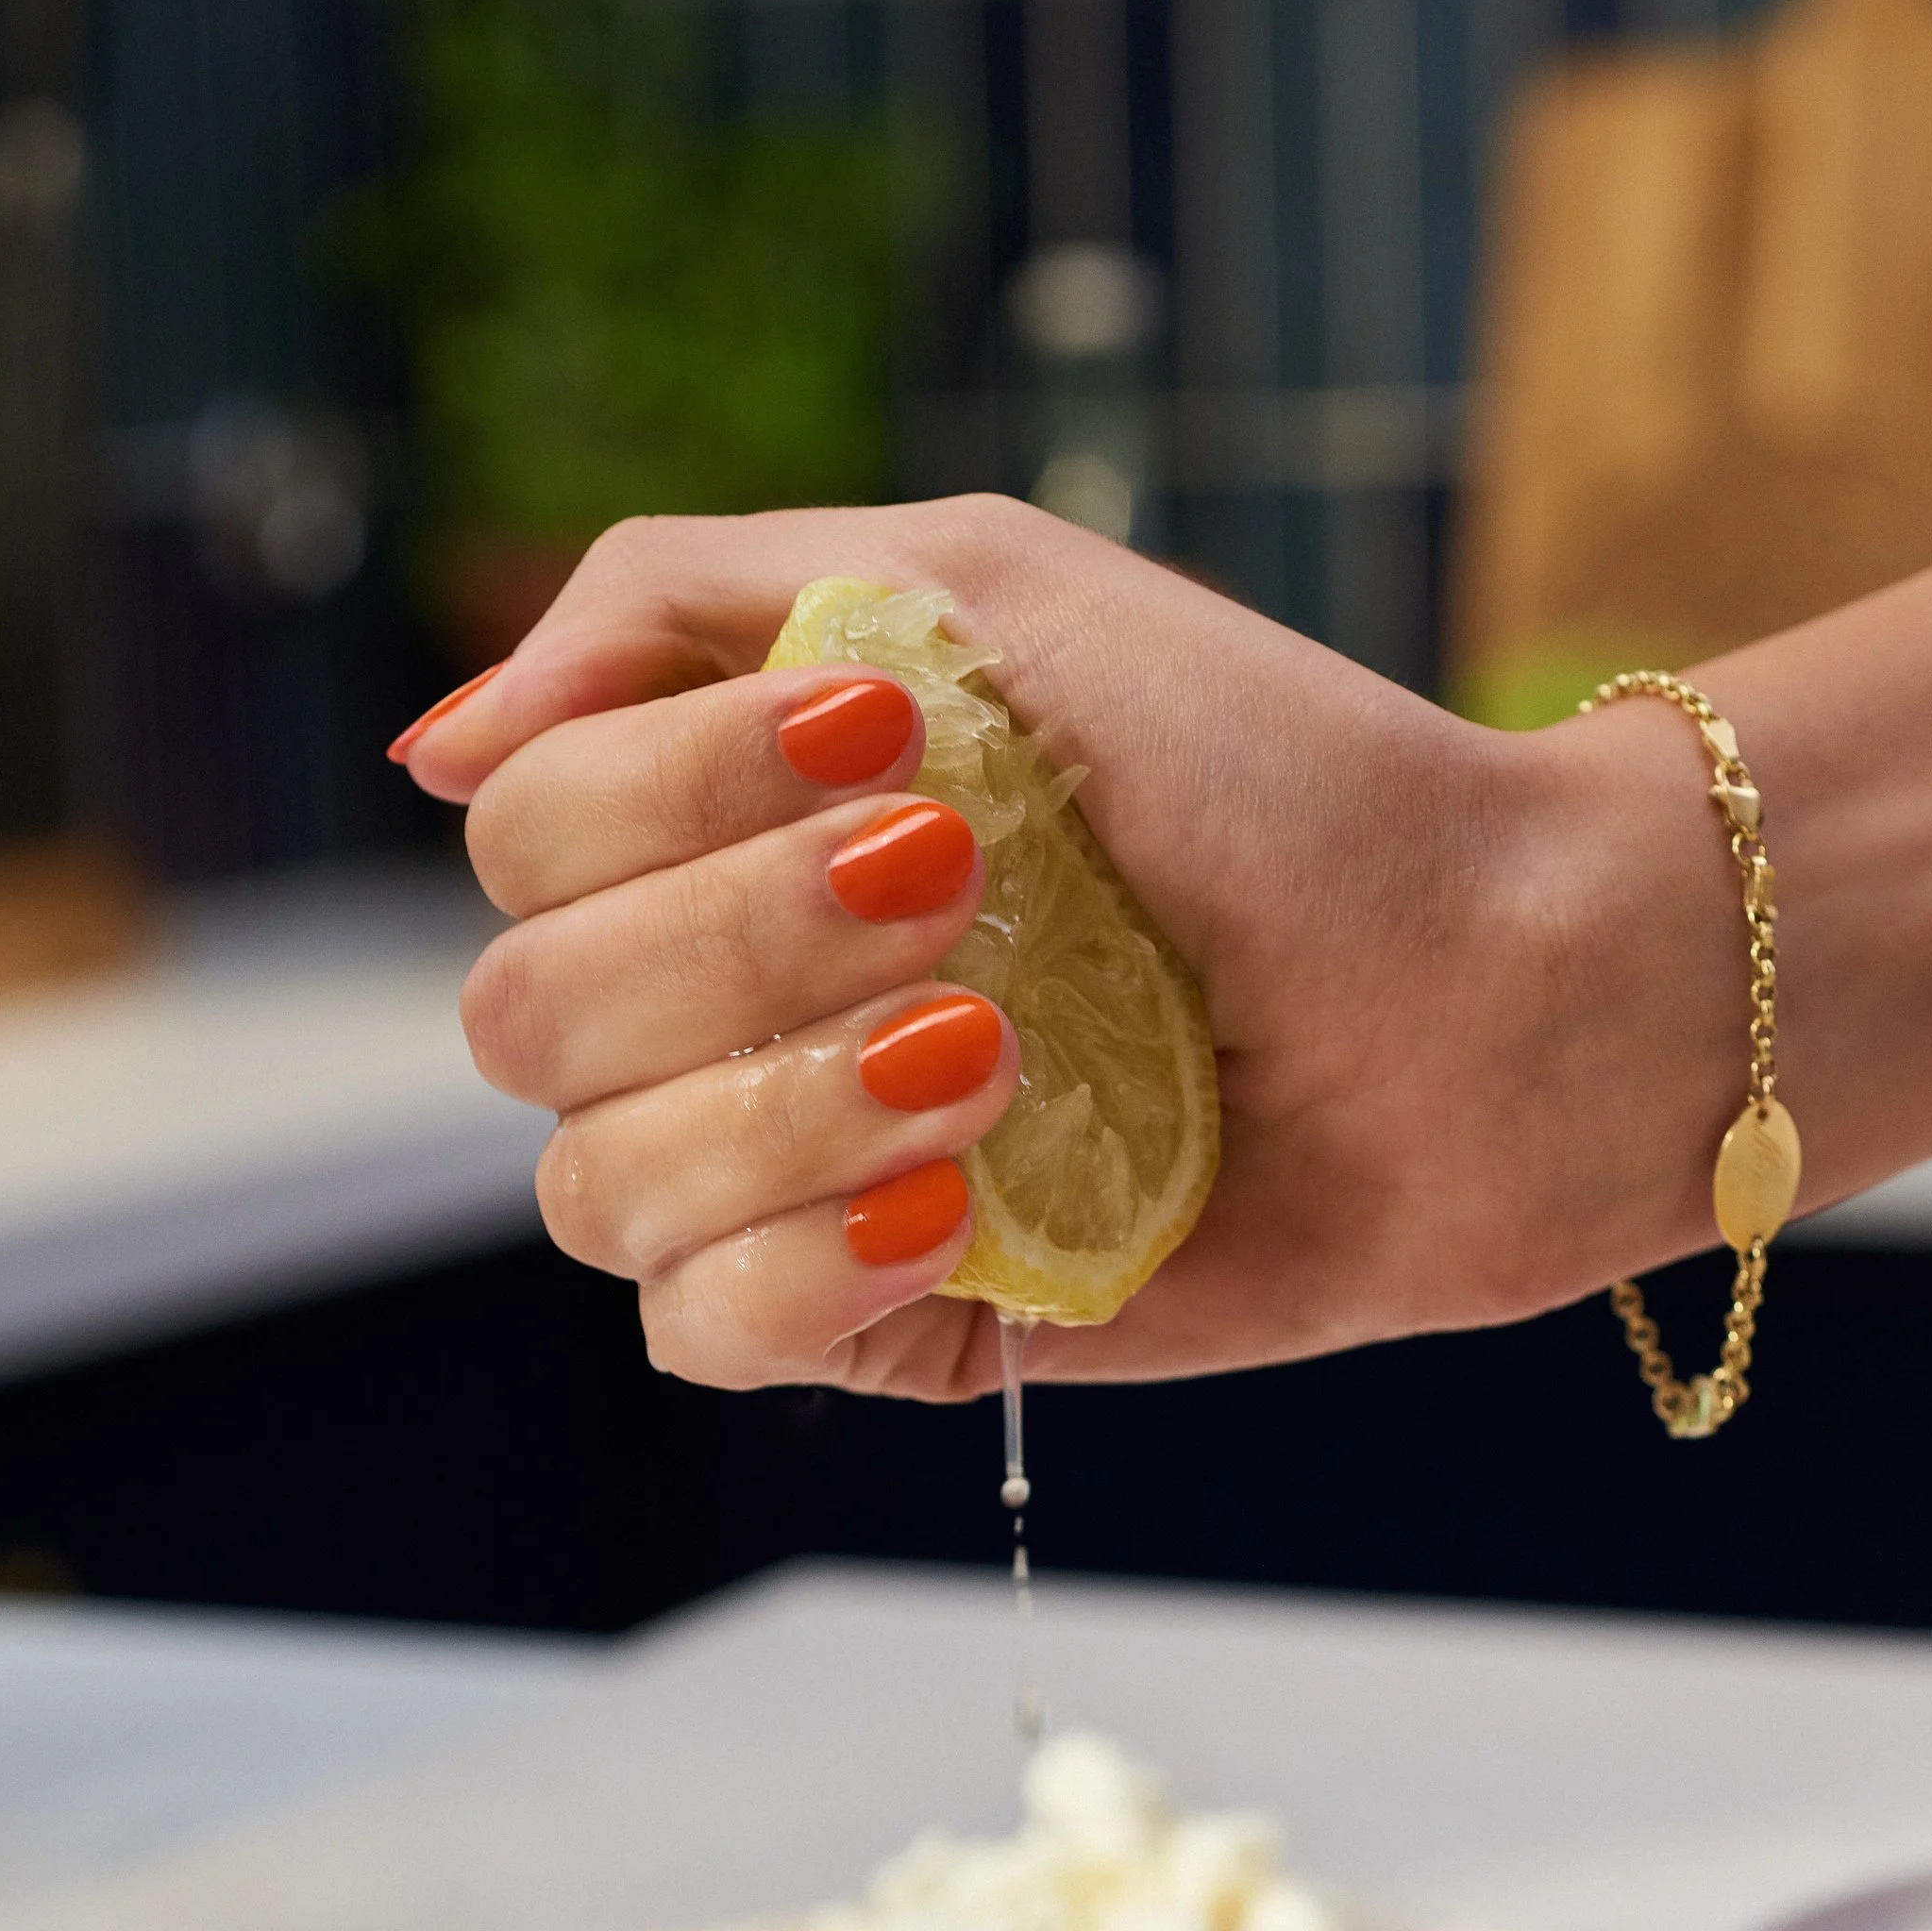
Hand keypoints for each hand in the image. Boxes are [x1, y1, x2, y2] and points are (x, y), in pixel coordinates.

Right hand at [416, 497, 1730, 1399]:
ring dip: (789, 1103)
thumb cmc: (1277, 774)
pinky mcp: (900, 1323)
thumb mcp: (979, 591)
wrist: (1497, 989)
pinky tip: (962, 1199)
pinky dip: (805, 1264)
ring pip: (598, 1189)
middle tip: (967, 892)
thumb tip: (434, 750)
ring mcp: (812, 1174)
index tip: (893, 747)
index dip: (666, 800)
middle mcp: (743, 1005)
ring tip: (1000, 1054)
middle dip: (739, 941)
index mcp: (740, 828)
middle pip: (528, 1019)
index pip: (527, 841)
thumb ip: (680, 608)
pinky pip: (708, 1338)